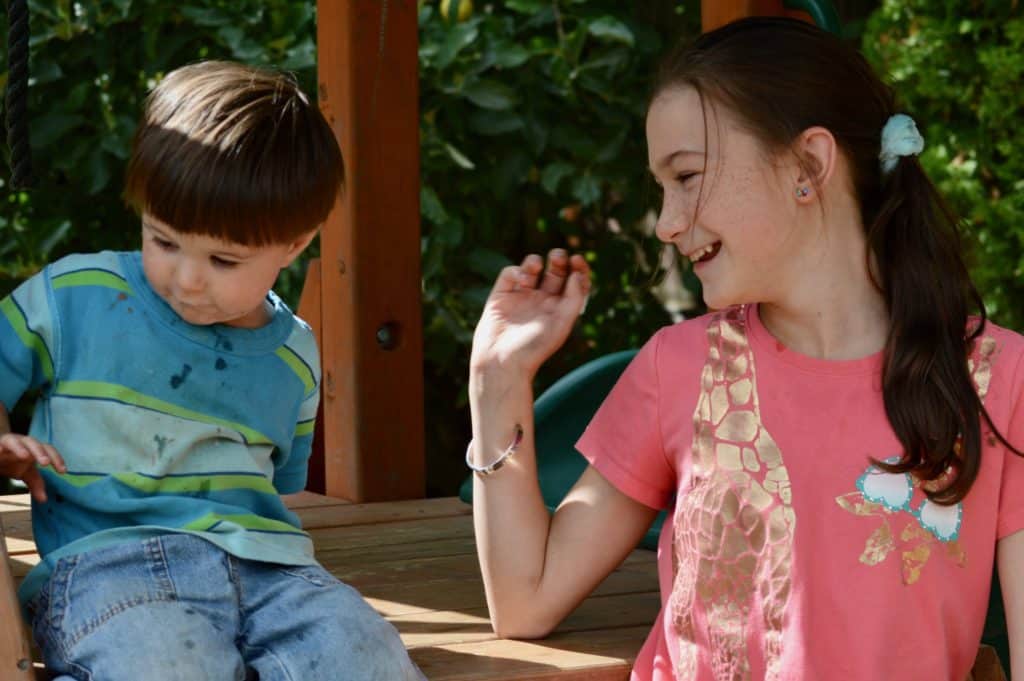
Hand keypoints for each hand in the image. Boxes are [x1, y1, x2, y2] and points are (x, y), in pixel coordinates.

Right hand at [0, 433, 65, 502]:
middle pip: (33, 443)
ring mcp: (8, 442)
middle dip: (40, 452)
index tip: (62, 471)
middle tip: (45, 463)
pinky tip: (0, 450)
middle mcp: (22, 442)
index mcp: (34, 448)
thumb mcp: (26, 473)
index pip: (49, 450)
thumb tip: (43, 500)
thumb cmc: (13, 461)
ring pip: (14, 441)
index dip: (57, 458)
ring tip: (24, 456)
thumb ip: (36, 484)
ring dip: (20, 448)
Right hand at [471, 249, 590, 377]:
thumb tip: (577, 273)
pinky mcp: (500, 296)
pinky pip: (509, 274)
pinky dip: (517, 271)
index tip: (577, 260)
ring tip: (537, 264)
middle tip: (558, 257)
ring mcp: (520, 297)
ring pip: (531, 268)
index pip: (573, 282)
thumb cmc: (535, 347)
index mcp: (560, 309)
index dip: (578, 268)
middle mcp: (541, 301)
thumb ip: (574, 297)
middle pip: (554, 271)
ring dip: (535, 260)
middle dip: (558, 260)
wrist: (502, 361)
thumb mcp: (563, 323)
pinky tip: (522, 281)